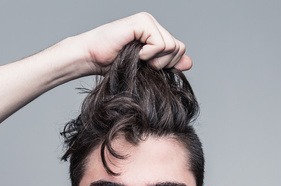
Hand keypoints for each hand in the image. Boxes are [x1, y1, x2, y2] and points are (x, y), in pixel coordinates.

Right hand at [75, 12, 191, 74]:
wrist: (90, 58)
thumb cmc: (111, 65)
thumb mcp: (145, 68)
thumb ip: (167, 63)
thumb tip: (189, 63)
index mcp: (155, 33)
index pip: (179, 49)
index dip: (168, 64)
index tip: (149, 67)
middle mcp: (153, 24)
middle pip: (178, 48)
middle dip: (163, 63)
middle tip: (143, 63)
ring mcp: (148, 21)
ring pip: (171, 46)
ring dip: (155, 59)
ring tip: (138, 58)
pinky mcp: (142, 22)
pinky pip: (160, 43)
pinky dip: (148, 54)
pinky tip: (135, 53)